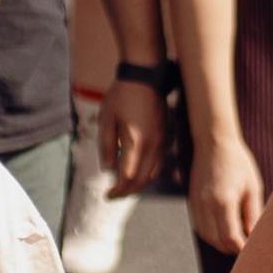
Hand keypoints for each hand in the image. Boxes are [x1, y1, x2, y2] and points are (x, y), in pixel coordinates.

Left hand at [99, 76, 165, 196]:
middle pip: (142, 180)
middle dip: (127, 192)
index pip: (128, 177)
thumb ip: (106, 146)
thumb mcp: (106, 119)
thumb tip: (107, 169)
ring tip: (124, 188)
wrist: (145, 75)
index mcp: (136, 141)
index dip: (117, 190)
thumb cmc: (122, 95)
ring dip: (139, 185)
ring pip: (153, 173)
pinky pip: (159, 163)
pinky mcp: (166, 137)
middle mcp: (153, 145)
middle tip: (113, 196)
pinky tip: (137, 173)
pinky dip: (148, 174)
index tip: (107, 195)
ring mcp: (162, 141)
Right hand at [189, 135, 264, 256]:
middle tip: (248, 248)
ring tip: (237, 240)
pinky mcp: (192, 202)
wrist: (213, 143)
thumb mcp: (252, 188)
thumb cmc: (238, 163)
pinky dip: (212, 234)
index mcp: (223, 201)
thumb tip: (254, 236)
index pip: (230, 238)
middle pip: (217, 241)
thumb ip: (253, 214)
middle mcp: (206, 205)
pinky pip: (200, 227)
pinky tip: (224, 230)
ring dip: (221, 243)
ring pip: (206, 236)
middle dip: (232, 248)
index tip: (253, 250)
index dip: (242, 248)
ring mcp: (196, 204)